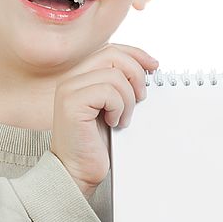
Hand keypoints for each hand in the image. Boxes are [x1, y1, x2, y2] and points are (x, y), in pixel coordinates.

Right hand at [50, 43, 157, 198]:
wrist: (77, 171)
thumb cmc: (95, 143)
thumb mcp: (112, 106)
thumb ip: (120, 85)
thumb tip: (147, 67)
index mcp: (80, 76)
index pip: (110, 50)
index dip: (135, 54)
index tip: (154, 66)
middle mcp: (71, 79)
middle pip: (113, 55)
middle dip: (135, 74)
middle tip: (141, 97)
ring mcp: (68, 90)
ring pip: (114, 75)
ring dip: (128, 99)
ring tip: (123, 118)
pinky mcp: (71, 103)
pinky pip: (108, 91)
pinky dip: (118, 107)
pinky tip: (113, 122)